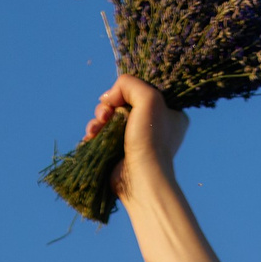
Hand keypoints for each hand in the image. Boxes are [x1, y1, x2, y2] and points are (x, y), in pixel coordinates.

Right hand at [84, 74, 187, 199]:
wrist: (141, 178)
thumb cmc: (151, 139)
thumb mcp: (148, 97)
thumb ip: (129, 83)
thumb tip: (108, 97)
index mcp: (169, 113)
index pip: (142, 91)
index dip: (125, 91)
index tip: (117, 98)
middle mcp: (154, 126)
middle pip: (122, 104)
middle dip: (107, 107)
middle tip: (104, 115)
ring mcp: (136, 140)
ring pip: (109, 119)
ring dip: (97, 119)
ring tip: (95, 128)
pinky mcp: (119, 152)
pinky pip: (103, 135)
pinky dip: (94, 133)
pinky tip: (90, 136)